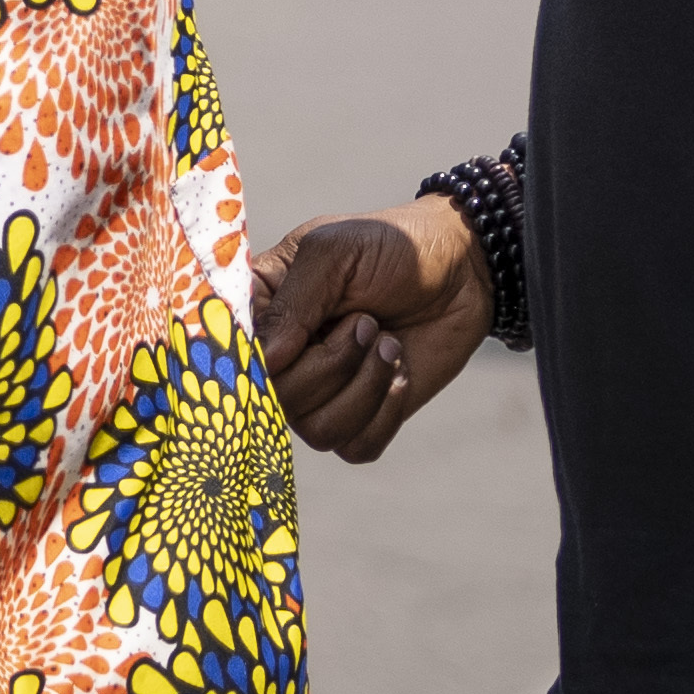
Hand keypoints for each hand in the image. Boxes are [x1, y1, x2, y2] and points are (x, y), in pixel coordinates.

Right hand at [248, 198, 489, 464]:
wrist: (463, 269)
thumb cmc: (392, 247)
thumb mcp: (335, 252)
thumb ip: (293, 302)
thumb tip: (266, 361)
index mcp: (262, 308)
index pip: (230, 354)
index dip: (251, 361)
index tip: (295, 343)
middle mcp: (283, 357)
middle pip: (276, 401)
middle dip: (331, 364)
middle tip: (367, 321)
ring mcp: (322, 392)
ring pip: (317, 431)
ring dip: (363, 387)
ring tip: (388, 344)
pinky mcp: (362, 418)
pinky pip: (356, 447)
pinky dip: (385, 412)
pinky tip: (400, 372)